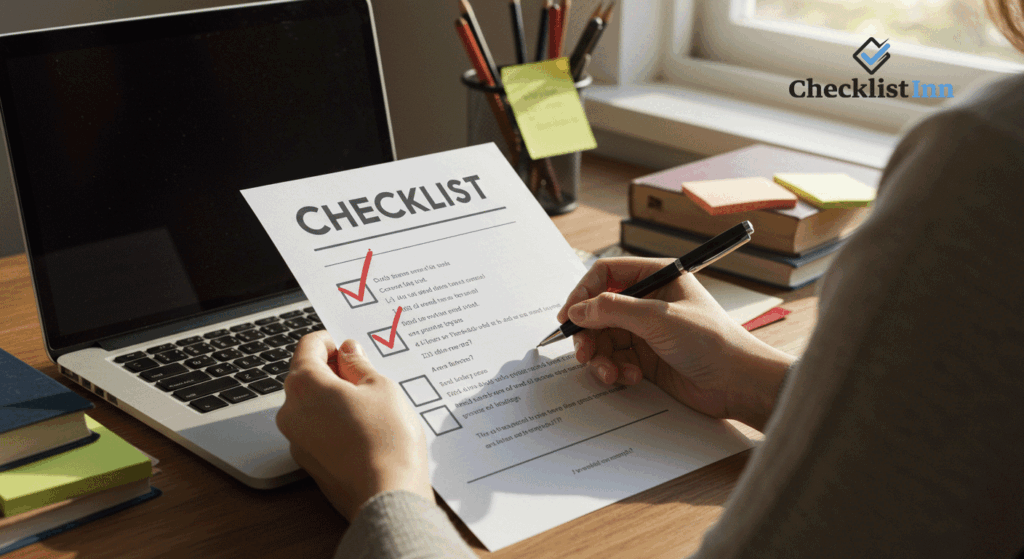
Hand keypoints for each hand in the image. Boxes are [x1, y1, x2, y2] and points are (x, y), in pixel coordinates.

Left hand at [276, 332, 432, 519]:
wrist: (387, 496)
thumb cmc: (387, 440)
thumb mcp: (381, 387)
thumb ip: (359, 365)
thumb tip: (348, 352)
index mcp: (305, 385)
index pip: (309, 346)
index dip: (332, 341)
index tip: (350, 347)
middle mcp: (291, 412)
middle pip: (306, 376)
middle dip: (334, 371)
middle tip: (367, 376)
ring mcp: (297, 440)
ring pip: (312, 405)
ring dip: (335, 398)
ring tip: (371, 406)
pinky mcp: (309, 462)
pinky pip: (317, 430)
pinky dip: (335, 423)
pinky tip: (365, 430)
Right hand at [557, 257, 794, 429]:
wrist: (739, 383)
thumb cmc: (711, 341)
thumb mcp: (658, 319)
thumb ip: (614, 311)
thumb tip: (578, 310)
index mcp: (657, 277)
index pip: (607, 274)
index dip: (583, 293)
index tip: (568, 317)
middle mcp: (649, 302)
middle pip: (599, 310)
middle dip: (589, 333)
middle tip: (583, 352)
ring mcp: (647, 331)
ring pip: (604, 339)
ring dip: (601, 357)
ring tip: (609, 373)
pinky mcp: (647, 358)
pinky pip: (616, 360)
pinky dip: (616, 370)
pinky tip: (631, 378)